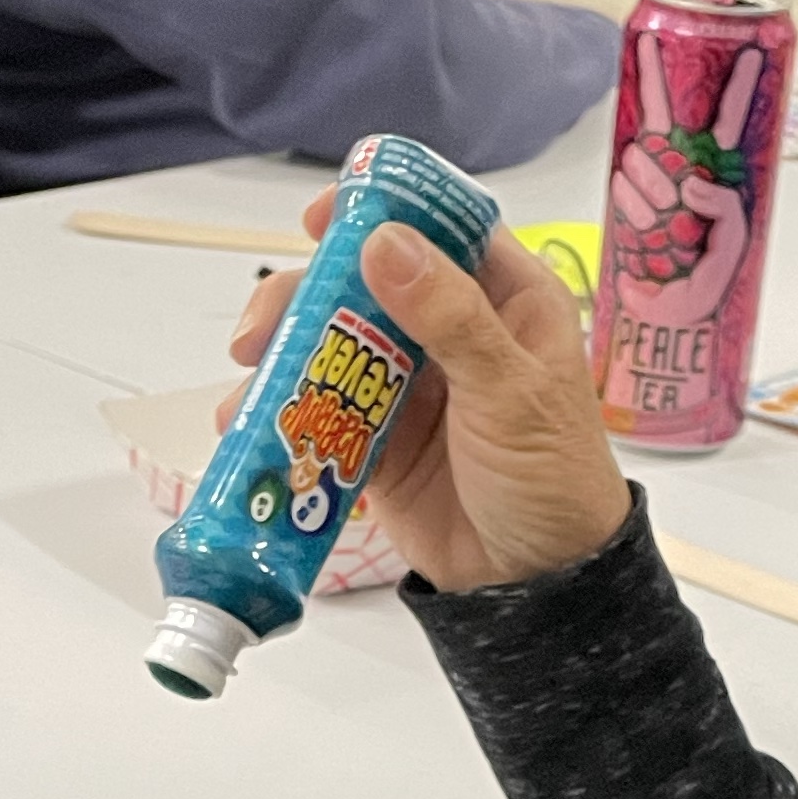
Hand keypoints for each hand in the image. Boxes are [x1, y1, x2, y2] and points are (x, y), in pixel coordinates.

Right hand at [228, 193, 629, 593]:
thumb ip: (450, 317)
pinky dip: (280, 411)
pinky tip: (246, 424)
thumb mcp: (510, 391)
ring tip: (247, 379)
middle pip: (365, 283)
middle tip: (262, 324)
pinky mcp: (376, 439)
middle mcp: (453, 332)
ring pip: (332, 342)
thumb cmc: (551, 480)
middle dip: (306, 294)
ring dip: (283, 352)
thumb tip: (385, 243)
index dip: (382, 213)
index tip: (322, 218)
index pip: (441, 230)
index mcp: (505, 301)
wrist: (537, 586)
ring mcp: (410, 386)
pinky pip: (320, 409)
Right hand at [608, 36, 758, 322]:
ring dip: (650, 192)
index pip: (727, 118)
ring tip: (664, 228)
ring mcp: (649, 181)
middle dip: (662, 156)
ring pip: (640, 155)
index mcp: (717, 172)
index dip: (737, 84)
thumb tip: (693, 183)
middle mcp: (681, 165)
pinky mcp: (622, 201)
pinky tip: (645, 231)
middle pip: (660, 119)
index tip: (748, 50)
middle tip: (676, 200)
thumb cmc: (704, 287)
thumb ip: (726, 208)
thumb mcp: (734, 247)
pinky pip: (620, 183)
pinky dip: (632, 207)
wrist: (665, 321)